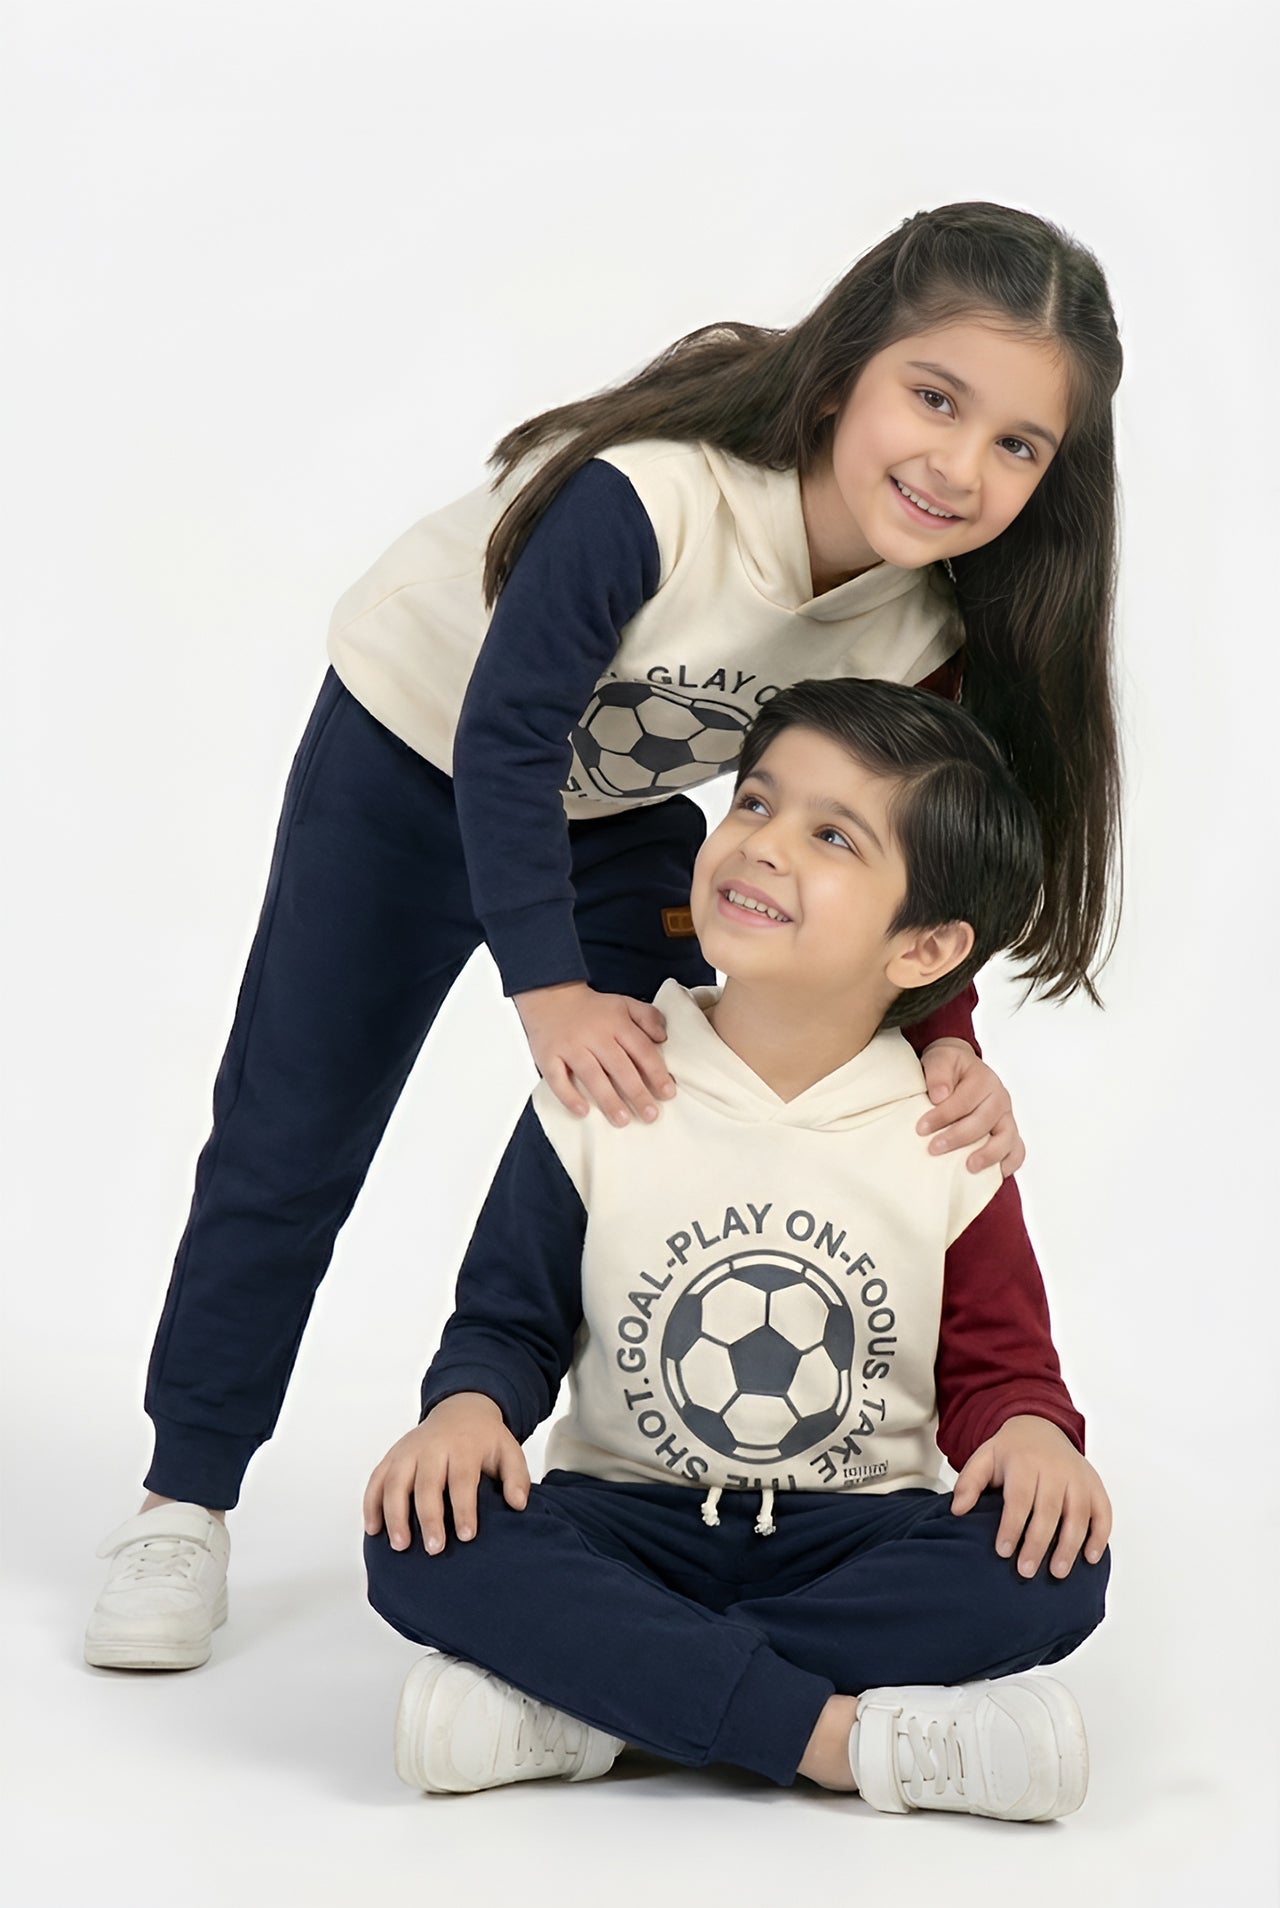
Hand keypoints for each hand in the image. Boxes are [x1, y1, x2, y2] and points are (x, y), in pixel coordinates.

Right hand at [362, 1393, 529, 1554]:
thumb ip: (516, 1477)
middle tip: (434, 1549)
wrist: (461, 1409)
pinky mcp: (392, 1456)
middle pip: (426, 1483)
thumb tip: (518, 1504)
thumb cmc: (484, 1440)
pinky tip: (373, 1530)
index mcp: (463, 1446)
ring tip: (400, 1545)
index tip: (467, 1536)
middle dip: (429, 1517)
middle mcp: (432, 1447)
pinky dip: (371, 1504)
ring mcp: (408, 1451)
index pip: (462, 1479)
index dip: (464, 1508)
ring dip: (394, 1514)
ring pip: (395, 1482)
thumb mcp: (509, 1451)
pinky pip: (376, 1480)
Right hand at [514, 980, 675, 1125]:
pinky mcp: (548, 1056)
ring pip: (592, 1076)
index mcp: (616, 1023)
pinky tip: (583, 1111)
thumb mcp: (624, 1004)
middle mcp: (595, 1035)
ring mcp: (570, 1046)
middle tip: (650, 1115)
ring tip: (622, 1120)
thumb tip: (663, 1037)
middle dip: (637, 1093)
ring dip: (608, 1100)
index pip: (641, 1050)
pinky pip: (558, 1079)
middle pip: (620, 1067)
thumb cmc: (591, 1008)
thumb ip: (647, 1017)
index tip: (668, 1093)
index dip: (656, 1073)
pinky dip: (569, 1096)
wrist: (549, 995)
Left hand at [917, 1039, 1023, 1175]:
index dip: (942, 1116)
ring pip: (1006, 1138)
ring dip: (988, 1154)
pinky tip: (995, 1174)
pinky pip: (1017, 1150)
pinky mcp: (1009, 1132)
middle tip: (933, 1148)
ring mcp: (1007, 1117)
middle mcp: (999, 1098)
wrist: (961, 1068)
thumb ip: (938, 1073)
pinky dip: (1009, 1163)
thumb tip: (939, 1096)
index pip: (964, 1101)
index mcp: (983, 1079)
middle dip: (957, 1137)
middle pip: (983, 1121)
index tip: (920, 1128)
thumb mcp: (939, 1059)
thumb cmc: (949, 1067)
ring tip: (969, 1167)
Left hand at [951, 1414, 1111, 1578]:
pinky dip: (1100, 1535)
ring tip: (1058, 1573)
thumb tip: (958, 1510)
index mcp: (1024, 1462)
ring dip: (1070, 1546)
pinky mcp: (1095, 1485)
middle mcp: (1055, 1469)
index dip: (1012, 1526)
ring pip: (1078, 1514)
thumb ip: (968, 1483)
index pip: (1019, 1498)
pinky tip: (1090, 1558)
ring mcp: (1078, 1477)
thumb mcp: (983, 1458)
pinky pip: (1103, 1511)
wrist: (1040, 1427)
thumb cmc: (1010, 1453)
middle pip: (1049, 1510)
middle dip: (1038, 1543)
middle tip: (1026, 1571)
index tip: (1002, 1552)